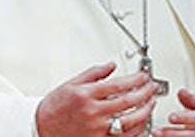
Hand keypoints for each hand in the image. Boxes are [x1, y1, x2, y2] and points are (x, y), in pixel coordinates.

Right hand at [36, 63, 157, 136]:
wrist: (43, 127)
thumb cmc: (55, 107)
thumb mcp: (71, 84)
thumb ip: (93, 73)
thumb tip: (111, 65)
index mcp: (86, 95)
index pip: (118, 84)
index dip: (135, 79)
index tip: (143, 76)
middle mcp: (93, 112)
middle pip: (128, 101)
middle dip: (145, 92)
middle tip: (152, 87)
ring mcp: (98, 128)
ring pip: (131, 120)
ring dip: (146, 110)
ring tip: (151, 102)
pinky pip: (125, 136)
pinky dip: (138, 128)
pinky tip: (142, 120)